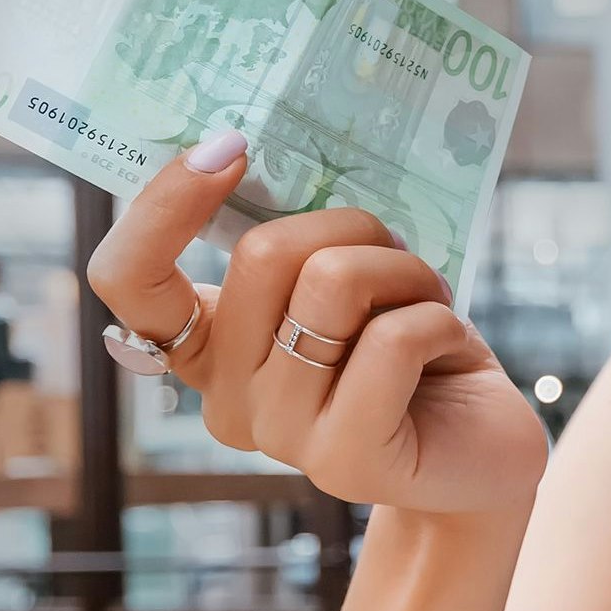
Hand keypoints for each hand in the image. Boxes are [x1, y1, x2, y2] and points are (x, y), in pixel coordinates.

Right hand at [83, 131, 547, 514]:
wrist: (483, 449)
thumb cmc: (416, 348)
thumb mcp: (348, 279)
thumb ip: (302, 242)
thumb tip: (273, 156)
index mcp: (210, 344)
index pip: (126, 278)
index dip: (162, 206)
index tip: (230, 149)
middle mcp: (225, 396)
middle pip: (261, 254)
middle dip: (353, 224)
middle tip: (397, 253)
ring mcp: (278, 435)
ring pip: (332, 284)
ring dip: (406, 270)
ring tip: (429, 303)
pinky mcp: (342, 461)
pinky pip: (392, 340)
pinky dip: (440, 320)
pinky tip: (450, 349)